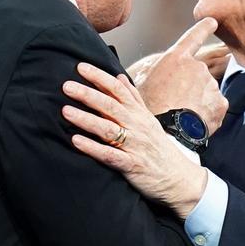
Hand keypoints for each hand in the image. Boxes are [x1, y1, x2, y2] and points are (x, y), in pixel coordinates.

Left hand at [62, 63, 207, 218]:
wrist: (179, 179)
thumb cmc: (159, 148)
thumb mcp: (148, 119)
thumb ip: (132, 97)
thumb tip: (119, 76)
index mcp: (138, 113)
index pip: (118, 89)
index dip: (99, 77)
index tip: (80, 67)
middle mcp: (136, 126)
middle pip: (110, 106)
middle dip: (88, 95)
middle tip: (67, 86)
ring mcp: (134, 146)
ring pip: (108, 129)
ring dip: (86, 119)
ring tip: (66, 111)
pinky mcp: (131, 165)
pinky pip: (110, 155)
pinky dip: (93, 148)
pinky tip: (76, 141)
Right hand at [132, 18, 227, 133]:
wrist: (166, 132)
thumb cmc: (148, 108)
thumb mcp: (140, 83)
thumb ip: (150, 72)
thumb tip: (147, 72)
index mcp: (176, 59)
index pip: (194, 37)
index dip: (204, 27)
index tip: (212, 21)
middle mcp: (197, 68)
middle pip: (198, 73)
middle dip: (191, 85)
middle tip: (176, 101)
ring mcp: (211, 85)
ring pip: (207, 90)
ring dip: (198, 99)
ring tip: (182, 113)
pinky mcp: (220, 103)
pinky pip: (215, 106)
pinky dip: (207, 113)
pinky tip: (193, 120)